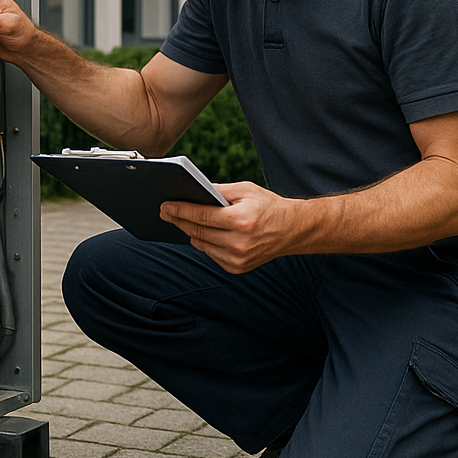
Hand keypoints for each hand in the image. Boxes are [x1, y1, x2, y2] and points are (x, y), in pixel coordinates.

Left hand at [160, 182, 295, 273]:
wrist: (292, 230)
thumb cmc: (268, 205)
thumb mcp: (245, 190)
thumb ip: (219, 190)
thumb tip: (193, 190)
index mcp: (241, 221)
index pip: (202, 216)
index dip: (181, 210)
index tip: (165, 206)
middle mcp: (239, 243)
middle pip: (198, 232)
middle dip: (179, 220)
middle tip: (164, 211)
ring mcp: (238, 258)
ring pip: (201, 245)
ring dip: (188, 232)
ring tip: (178, 220)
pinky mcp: (238, 267)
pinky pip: (211, 254)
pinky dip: (203, 242)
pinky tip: (198, 232)